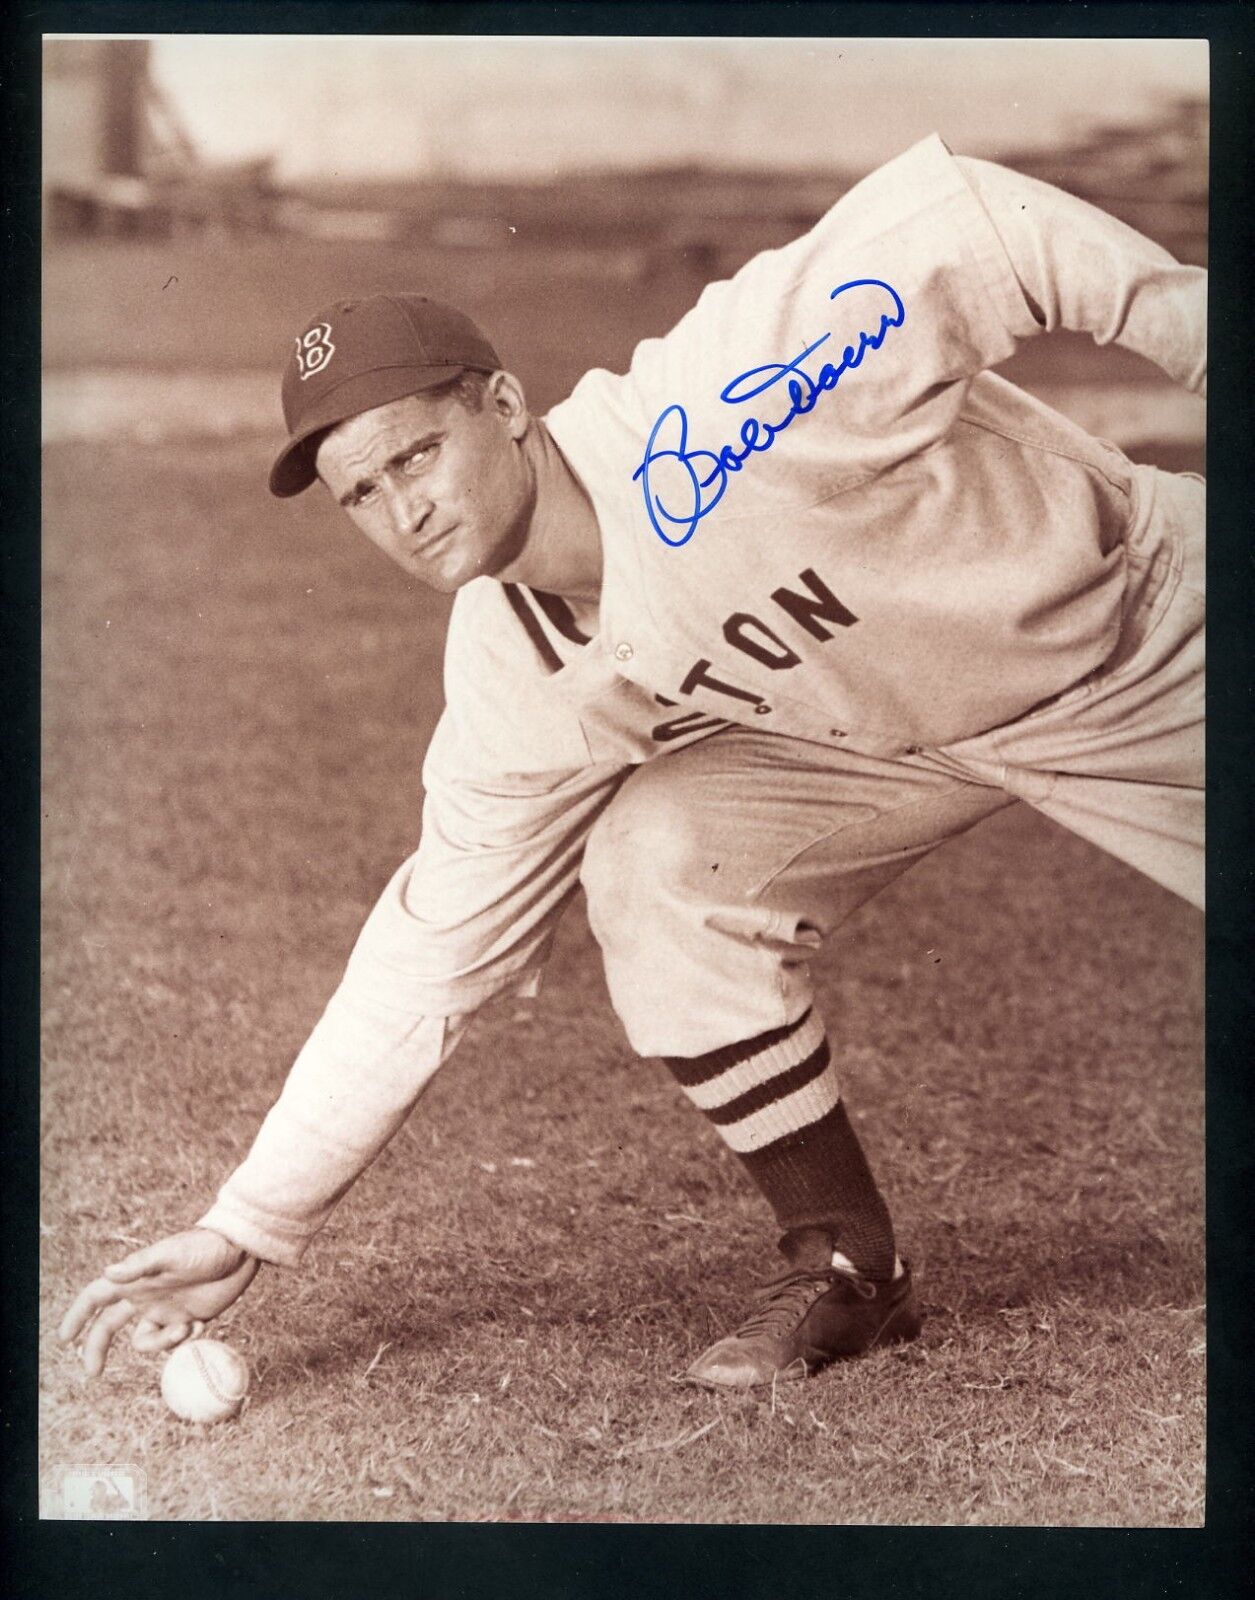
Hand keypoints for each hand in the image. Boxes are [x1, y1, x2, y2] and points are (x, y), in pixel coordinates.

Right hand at [58, 1228, 259, 1376]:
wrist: (242, 1252)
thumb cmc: (204, 1247)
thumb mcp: (172, 1254)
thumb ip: (141, 1265)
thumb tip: (108, 1272)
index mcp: (135, 1279)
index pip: (96, 1297)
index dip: (78, 1315)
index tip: (64, 1338)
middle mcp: (145, 1296)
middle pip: (109, 1327)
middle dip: (96, 1349)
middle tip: (93, 1372)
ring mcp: (166, 1310)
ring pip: (145, 1341)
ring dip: (161, 1343)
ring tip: (185, 1327)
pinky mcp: (188, 1319)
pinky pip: (174, 1342)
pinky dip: (184, 1340)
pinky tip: (201, 1324)